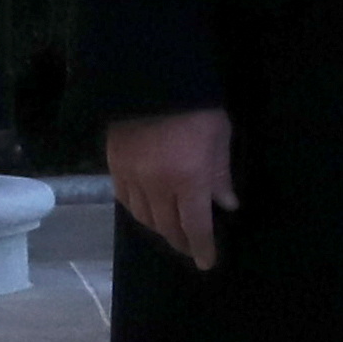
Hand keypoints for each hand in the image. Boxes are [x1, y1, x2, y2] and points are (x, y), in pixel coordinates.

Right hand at [107, 108, 236, 270]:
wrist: (152, 78)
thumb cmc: (196, 107)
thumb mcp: (220, 137)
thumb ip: (221, 175)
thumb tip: (227, 205)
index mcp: (189, 180)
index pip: (196, 227)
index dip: (202, 248)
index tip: (206, 263)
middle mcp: (158, 186)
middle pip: (168, 227)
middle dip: (181, 242)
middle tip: (190, 247)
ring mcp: (133, 177)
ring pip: (145, 218)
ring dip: (160, 228)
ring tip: (171, 230)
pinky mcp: (115, 166)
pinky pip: (126, 200)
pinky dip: (139, 211)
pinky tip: (148, 210)